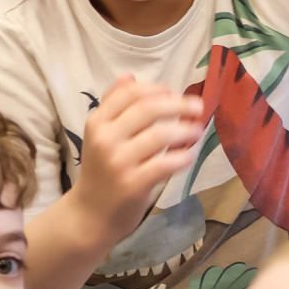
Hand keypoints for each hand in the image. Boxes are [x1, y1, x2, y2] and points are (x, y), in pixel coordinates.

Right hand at [75, 75, 203, 242]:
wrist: (90, 214)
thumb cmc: (100, 170)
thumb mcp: (100, 134)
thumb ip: (113, 105)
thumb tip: (128, 75)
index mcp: (96, 122)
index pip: (130, 93)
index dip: (157, 89)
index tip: (174, 92)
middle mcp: (105, 139)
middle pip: (148, 109)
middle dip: (179, 104)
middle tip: (197, 106)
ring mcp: (119, 162)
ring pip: (161, 135)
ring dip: (185, 130)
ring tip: (197, 131)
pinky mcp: (133, 184)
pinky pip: (166, 164)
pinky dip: (182, 157)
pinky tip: (189, 155)